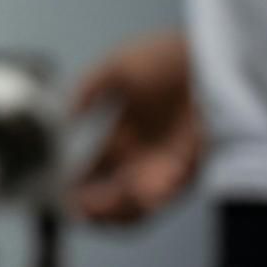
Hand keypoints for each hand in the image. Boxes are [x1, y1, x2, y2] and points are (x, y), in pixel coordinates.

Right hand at [70, 31, 203, 222]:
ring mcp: (165, 166)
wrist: (210, 55)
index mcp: (124, 135)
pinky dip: (144, 199)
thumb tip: (59, 115)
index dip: (73, 184)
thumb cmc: (168, 57)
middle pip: (109, 195)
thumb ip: (84, 92)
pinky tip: (131, 193)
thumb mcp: (114, 68)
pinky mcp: (188, 170)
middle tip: (72, 208)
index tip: (56, 190)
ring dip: (111, 210)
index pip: (92, 171)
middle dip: (88, 206)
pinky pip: (161, 194)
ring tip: (92, 208)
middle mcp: (143, 156)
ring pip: (133, 205)